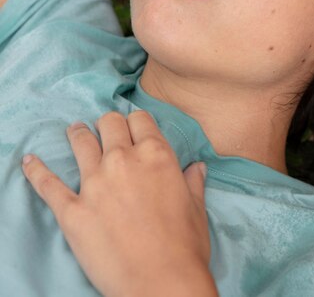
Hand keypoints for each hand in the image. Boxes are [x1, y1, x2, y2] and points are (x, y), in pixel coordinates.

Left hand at [22, 111, 218, 296]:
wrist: (162, 284)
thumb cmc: (185, 247)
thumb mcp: (195, 208)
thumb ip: (193, 182)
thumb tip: (196, 168)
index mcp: (156, 155)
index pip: (140, 120)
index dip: (136, 122)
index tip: (133, 129)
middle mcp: (123, 160)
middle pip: (109, 123)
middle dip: (108, 124)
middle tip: (106, 131)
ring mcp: (95, 183)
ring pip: (81, 142)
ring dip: (78, 134)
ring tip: (75, 131)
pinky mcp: (73, 210)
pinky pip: (48, 184)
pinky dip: (36, 170)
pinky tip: (30, 161)